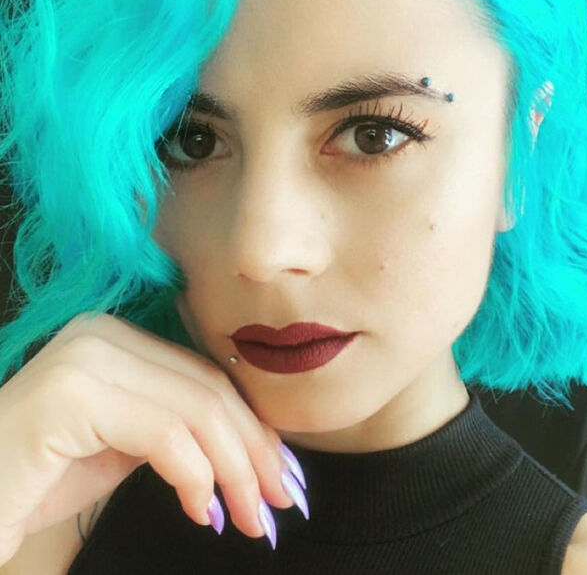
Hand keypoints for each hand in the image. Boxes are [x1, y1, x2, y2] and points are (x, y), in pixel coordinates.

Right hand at [0, 312, 298, 565]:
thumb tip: (251, 445)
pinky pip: (163, 434)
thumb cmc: (41, 477)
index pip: (206, 373)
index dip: (253, 424)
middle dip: (254, 449)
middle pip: (208, 388)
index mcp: (117, 334)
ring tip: (250, 517)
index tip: (281, 470)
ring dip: (235, 470)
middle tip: (280, 500)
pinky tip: (200, 510)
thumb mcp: (124, 442)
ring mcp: (85, 358)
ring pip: (196, 409)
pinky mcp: (71, 396)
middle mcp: (102, 332)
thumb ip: (175, 426)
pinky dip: (196, 477)